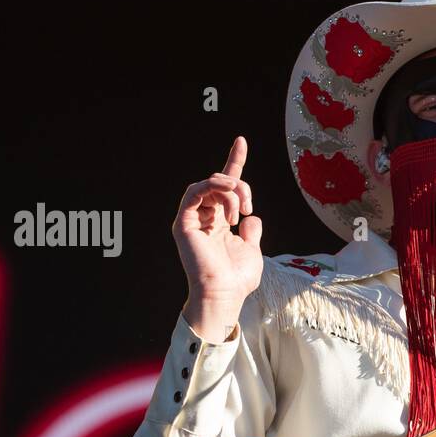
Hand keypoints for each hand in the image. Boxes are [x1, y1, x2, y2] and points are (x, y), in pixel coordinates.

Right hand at [173, 136, 263, 341]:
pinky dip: (213, 186)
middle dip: (240, 187)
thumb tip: (251, 217)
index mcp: (218, 222)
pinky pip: (194, 191)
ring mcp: (192, 219)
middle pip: (221, 183)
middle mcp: (204, 218)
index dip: (234, 162)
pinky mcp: (184, 222)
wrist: (224, 295)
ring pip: (209, 184)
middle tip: (247, 207)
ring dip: (229, 189)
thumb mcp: (252, 250)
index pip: (225, 187)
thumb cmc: (236, 279)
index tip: (241, 141)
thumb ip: (251, 232)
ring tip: (239, 209)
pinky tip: (228, 195)